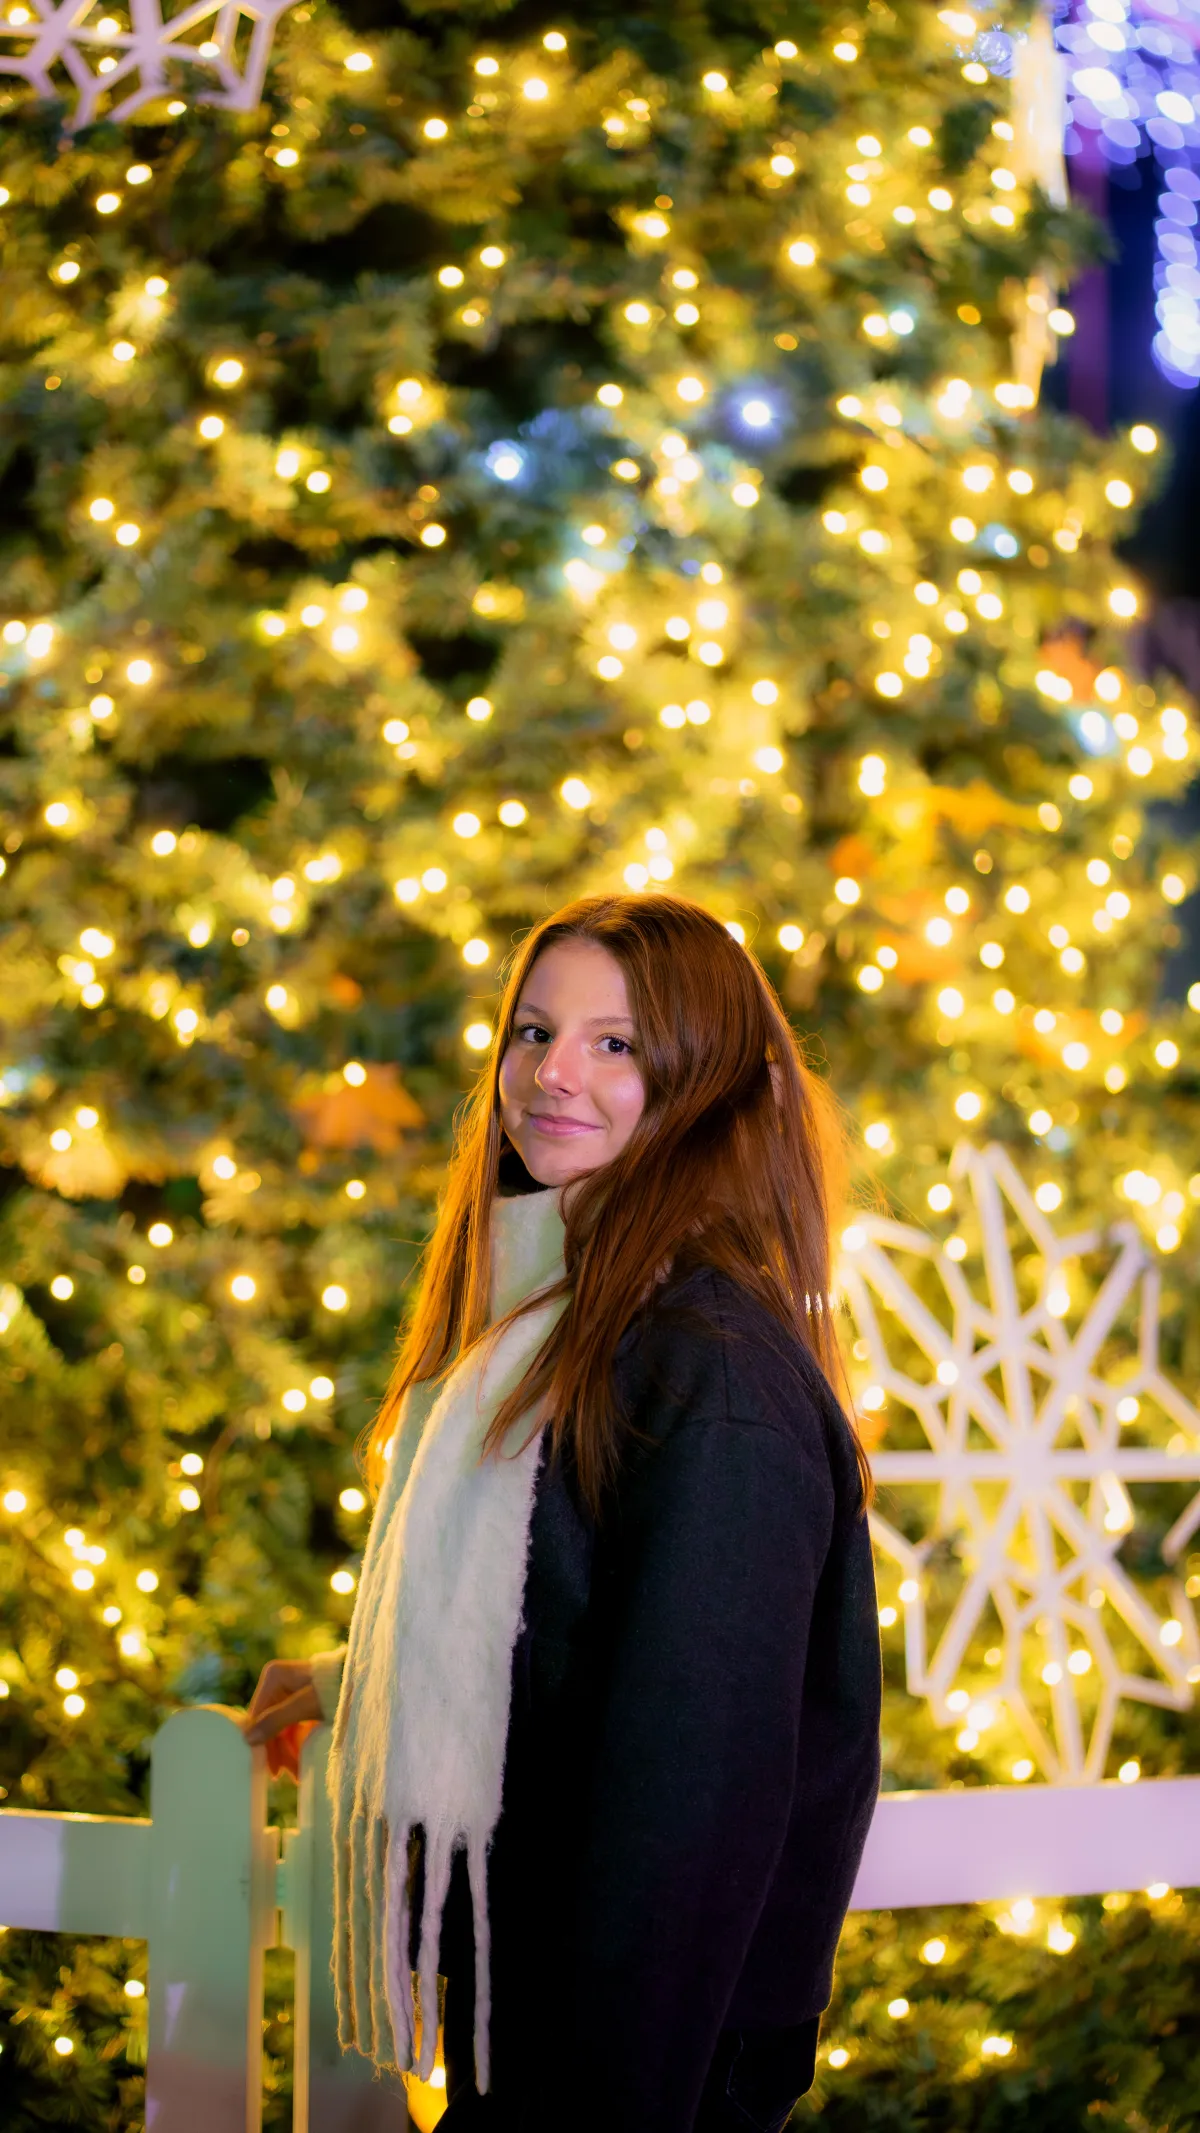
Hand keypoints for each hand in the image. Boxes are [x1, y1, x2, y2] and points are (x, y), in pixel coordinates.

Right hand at [241, 1659, 322, 1779]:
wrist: (363, 1684)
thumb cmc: (334, 1689)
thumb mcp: (304, 1706)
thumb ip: (275, 1720)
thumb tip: (247, 1738)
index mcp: (273, 1677)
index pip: (257, 1716)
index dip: (261, 1742)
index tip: (268, 1766)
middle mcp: (278, 1683)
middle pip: (269, 1724)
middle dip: (277, 1750)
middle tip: (281, 1776)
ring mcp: (290, 1694)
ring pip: (280, 1730)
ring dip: (286, 1752)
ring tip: (295, 1775)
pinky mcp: (302, 1704)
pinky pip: (292, 1729)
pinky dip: (295, 1746)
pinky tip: (299, 1765)